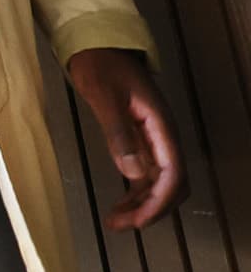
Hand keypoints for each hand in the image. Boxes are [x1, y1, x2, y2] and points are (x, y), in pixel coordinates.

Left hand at [67, 47, 185, 230]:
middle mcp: (162, 135)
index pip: (173, 173)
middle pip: (172, 184)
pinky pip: (147, 174)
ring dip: (143, 205)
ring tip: (115, 221)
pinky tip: (120, 204)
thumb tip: (132, 172)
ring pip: (160, 182)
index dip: (159, 202)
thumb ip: (118, 131)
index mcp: (160, 125)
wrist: (99, 46)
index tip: (138, 221)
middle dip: (152, 209)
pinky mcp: (141, 139)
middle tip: (121, 225)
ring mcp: (153, 138)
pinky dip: (136, 192)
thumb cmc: (101, 66)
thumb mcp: (104, 96)